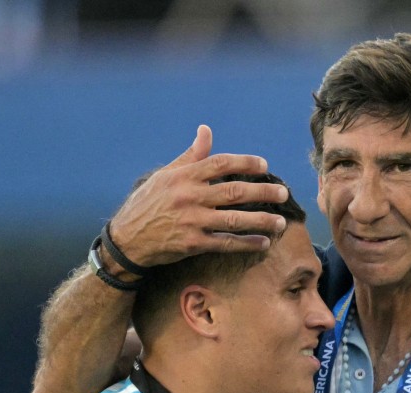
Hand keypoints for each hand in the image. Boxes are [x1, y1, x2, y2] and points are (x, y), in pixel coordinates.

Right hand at [107, 125, 289, 265]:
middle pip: (234, 192)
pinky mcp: (192, 244)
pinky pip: (226, 243)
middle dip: (262, 192)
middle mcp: (189, 196)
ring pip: (234, 219)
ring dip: (261, 221)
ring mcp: (192, 221)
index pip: (220, 163)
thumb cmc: (148, 203)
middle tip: (283, 193)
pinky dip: (247, 243)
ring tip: (282, 222)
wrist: (126, 240)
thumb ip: (191, 155)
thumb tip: (206, 130)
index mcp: (184, 176)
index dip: (245, 163)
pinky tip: (264, 242)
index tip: (264, 165)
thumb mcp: (165, 175)